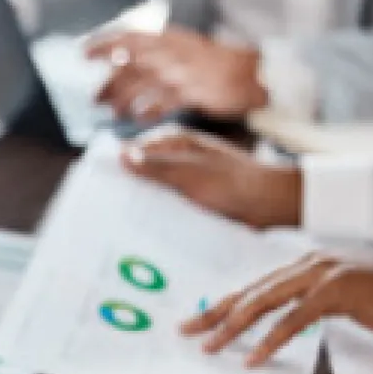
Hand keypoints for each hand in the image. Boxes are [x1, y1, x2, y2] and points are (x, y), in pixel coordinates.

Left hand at [87, 26, 267, 121]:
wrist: (254, 73)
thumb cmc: (215, 64)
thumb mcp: (183, 48)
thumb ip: (155, 52)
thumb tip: (120, 59)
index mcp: (169, 37)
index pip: (129, 36)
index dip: (104, 43)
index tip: (82, 53)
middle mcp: (173, 52)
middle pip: (130, 65)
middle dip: (109, 83)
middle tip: (94, 99)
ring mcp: (183, 72)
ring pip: (142, 85)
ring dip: (124, 100)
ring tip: (114, 112)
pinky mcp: (195, 91)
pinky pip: (164, 103)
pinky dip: (149, 111)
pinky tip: (139, 118)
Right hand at [122, 129, 301, 228]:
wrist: (272, 205)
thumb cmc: (233, 184)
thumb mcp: (190, 174)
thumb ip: (156, 166)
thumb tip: (122, 155)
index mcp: (176, 143)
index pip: (134, 152)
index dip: (117, 170)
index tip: (99, 191)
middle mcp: (179, 158)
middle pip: (142, 173)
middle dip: (128, 191)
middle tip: (108, 214)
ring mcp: (187, 178)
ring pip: (155, 191)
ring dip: (144, 206)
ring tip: (125, 226)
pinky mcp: (195, 198)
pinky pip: (170, 205)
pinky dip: (161, 215)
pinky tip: (151, 230)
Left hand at [182, 254, 372, 366]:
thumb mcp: (337, 304)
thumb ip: (304, 306)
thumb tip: (267, 324)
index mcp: (306, 266)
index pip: (254, 288)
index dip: (222, 306)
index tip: (195, 322)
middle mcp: (310, 264)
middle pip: (250, 292)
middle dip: (215, 314)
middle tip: (188, 332)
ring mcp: (324, 274)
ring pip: (264, 302)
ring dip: (232, 327)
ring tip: (211, 346)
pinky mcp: (339, 292)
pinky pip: (294, 319)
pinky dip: (270, 340)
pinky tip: (253, 357)